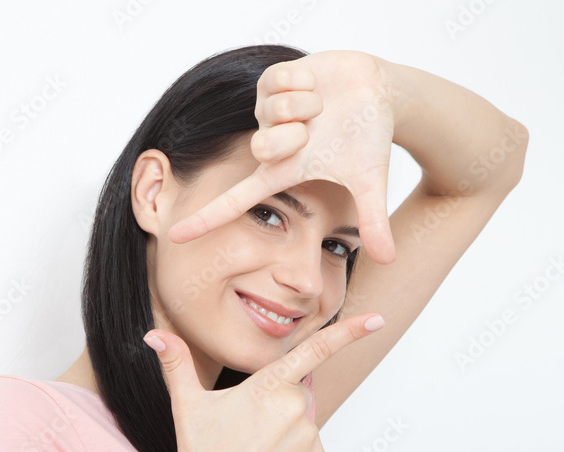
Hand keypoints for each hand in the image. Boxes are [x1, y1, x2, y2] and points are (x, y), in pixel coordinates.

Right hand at [144, 312, 385, 451]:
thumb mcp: (186, 404)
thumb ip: (175, 363)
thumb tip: (153, 336)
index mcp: (268, 386)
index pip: (314, 350)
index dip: (348, 332)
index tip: (375, 320)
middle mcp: (296, 407)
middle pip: (291, 391)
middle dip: (272, 402)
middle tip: (243, 428)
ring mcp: (309, 435)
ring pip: (300, 418)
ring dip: (281, 428)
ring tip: (252, 449)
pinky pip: (308, 444)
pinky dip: (291, 450)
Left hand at [167, 50, 397, 264]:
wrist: (376, 91)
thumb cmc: (366, 138)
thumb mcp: (370, 179)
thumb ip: (372, 219)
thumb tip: (387, 259)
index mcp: (280, 171)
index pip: (235, 201)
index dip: (206, 219)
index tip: (175, 237)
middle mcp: (266, 143)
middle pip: (263, 146)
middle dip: (297, 136)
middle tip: (316, 131)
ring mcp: (265, 112)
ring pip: (274, 110)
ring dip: (308, 106)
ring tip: (321, 106)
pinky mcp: (269, 81)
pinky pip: (278, 80)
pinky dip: (305, 81)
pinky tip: (314, 84)